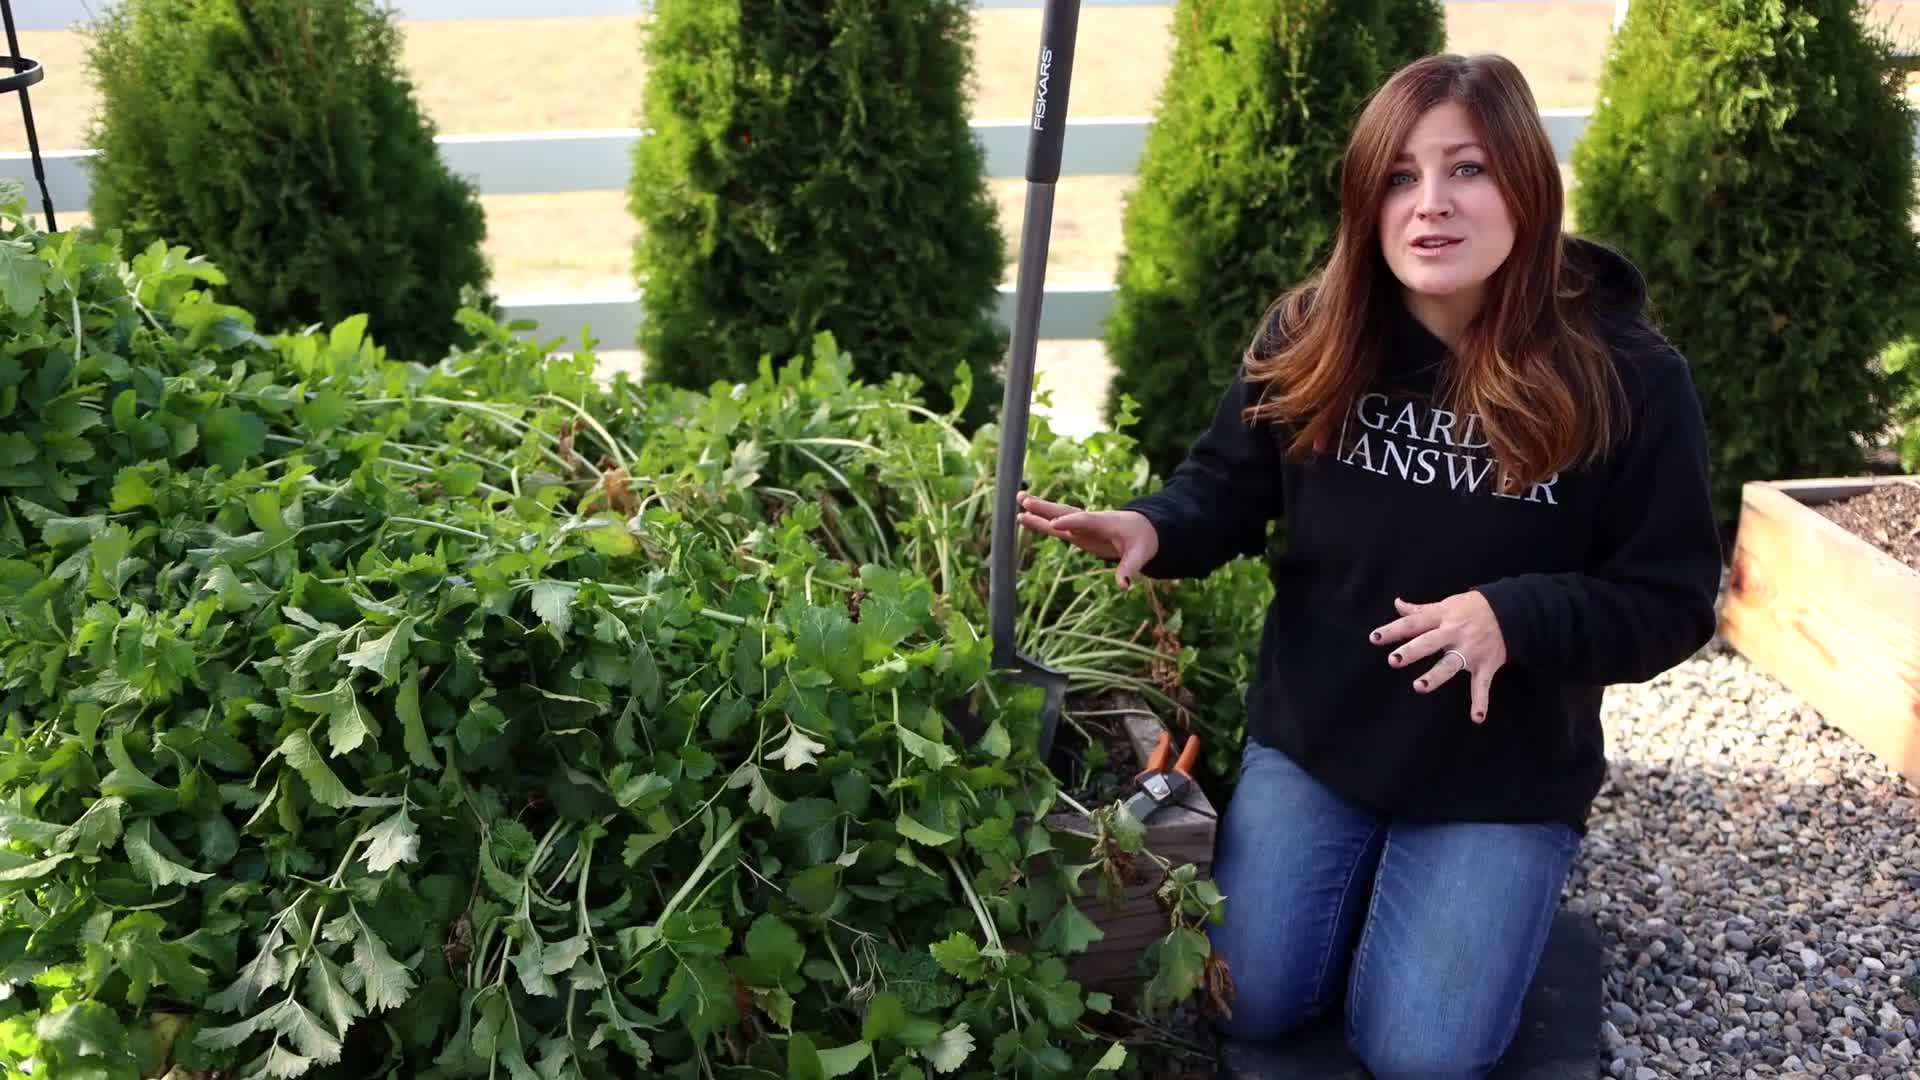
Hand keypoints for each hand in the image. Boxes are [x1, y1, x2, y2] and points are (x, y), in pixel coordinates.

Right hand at [1016, 494, 1159, 589]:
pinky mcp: (1076, 532)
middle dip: (1047, 508)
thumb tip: (1124, 586)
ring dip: (1039, 509)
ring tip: (1019, 499)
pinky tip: (1022, 517)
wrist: (1142, 528)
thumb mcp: (1140, 555)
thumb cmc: (1142, 540)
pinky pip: (1055, 526)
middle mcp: (1090, 521)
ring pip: (1058, 516)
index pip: (1086, 521)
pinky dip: (1040, 521)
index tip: (1054, 525)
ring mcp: (1081, 526)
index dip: (1072, 522)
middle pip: (1066, 512)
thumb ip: (1130, 569)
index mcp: (1106, 523)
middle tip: (1026, 501)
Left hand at [1369, 592, 1507, 722]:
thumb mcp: (1446, 604)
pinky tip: (1476, 717)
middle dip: (1412, 651)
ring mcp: (1470, 651)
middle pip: (1429, 642)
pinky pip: (1482, 686)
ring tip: (1419, 687)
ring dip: (1435, 676)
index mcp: (1442, 617)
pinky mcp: (1486, 665)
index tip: (1374, 638)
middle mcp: (1454, 633)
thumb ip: (1420, 610)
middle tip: (1393, 660)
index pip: (1413, 623)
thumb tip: (1397, 604)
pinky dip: (1481, 702)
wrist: (1512, 611)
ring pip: (1450, 664)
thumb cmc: (1473, 608)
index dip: (1393, 630)